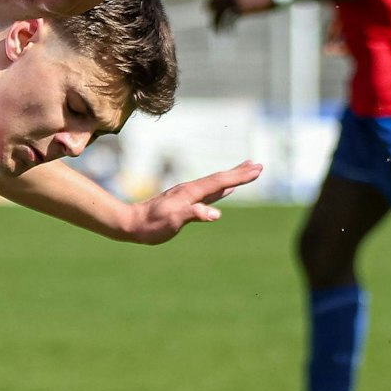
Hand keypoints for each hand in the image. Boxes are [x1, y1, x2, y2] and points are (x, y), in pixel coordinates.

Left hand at [121, 161, 263, 242]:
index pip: (220, 182)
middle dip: (239, 172)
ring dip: (232, 177)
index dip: (239, 176)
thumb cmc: (151, 225)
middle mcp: (190, 190)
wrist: (131, 222)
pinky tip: (226, 189)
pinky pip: (209, 191)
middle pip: (220, 178)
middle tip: (259, 165)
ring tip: (246, 171)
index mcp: (191, 193)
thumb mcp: (173, 222)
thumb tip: (215, 214)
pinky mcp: (184, 200)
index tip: (257, 169)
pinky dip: (221, 187)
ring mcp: (188, 194)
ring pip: (215, 183)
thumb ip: (193, 215)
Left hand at [207, 0, 275, 31]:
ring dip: (218, 24)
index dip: (212, 3)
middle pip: (216, 4)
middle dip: (213, 14)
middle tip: (212, 24)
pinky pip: (230, 19)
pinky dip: (228, 27)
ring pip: (220, 13)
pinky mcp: (241, 8)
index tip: (209, 11)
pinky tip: (229, 33)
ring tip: (217, 32)